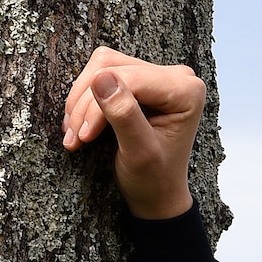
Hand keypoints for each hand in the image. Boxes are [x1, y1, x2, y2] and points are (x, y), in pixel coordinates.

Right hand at [61, 47, 206, 220]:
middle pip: (113, 67)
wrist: (157, 195)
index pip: (130, 78)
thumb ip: (124, 114)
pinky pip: (103, 73)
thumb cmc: (155, 179)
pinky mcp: (141, 80)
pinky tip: (80, 124)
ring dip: (81, 100)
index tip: (84, 135)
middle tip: (75, 137)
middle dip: (87, 103)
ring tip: (75, 133)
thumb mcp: (139, 152)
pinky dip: (86, 98)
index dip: (98, 103)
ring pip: (103, 66)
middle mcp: (176, 76)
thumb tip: (100, 78)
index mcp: (186, 90)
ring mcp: (158, 75)